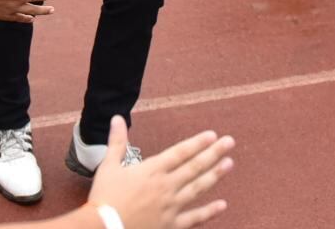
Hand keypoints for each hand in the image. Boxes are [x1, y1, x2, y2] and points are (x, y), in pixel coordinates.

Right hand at [87, 117, 233, 228]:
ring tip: (229, 164)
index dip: (197, 143)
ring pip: (198, 188)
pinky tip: (223, 205)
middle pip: (194, 167)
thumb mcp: (109, 165)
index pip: (180, 152)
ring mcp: (171, 206)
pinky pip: (194, 218)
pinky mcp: (171, 224)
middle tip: (229, 142)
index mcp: (152, 170)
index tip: (212, 135)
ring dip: (215, 175)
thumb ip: (117, 141)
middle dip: (213, 153)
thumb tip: (117, 118)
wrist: (105, 227)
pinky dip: (209, 212)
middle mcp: (166, 185)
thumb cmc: (105, 196)